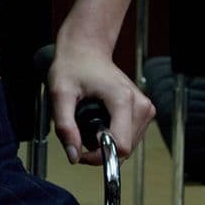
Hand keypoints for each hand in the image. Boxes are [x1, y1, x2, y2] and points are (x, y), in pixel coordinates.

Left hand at [47, 41, 154, 165]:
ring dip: (107, 143)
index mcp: (123, 99)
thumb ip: (65, 126)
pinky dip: (114, 135)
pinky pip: (130, 137)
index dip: (99, 155)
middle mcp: (140, 104)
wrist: (86, 49)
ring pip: (128, 146)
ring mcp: (145, 108)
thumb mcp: (60, 93)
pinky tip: (100, 120)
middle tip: (80, 132)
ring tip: (89, 123)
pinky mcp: (144, 111)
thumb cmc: (73, 66)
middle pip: (125, 149)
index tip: (80, 149)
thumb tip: (74, 156)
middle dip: (100, 148)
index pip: (120, 146)